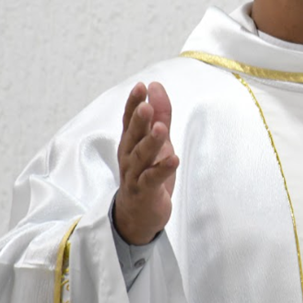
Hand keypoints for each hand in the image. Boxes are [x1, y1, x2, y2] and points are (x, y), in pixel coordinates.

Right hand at [114, 81, 179, 244]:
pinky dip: (163, 169)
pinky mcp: (145, 192)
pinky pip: (152, 179)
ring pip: (141, 157)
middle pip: (133, 136)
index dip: (133, 103)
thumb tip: (156, 86)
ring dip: (151, 142)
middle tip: (146, 105)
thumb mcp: (156, 142)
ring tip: (161, 129)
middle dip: (139, 120)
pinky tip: (173, 159)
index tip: (141, 86)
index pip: (129, 119)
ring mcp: (135, 175)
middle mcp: (129, 157)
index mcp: (130, 142)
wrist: (137, 216)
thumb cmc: (146, 174)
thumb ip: (159, 116)